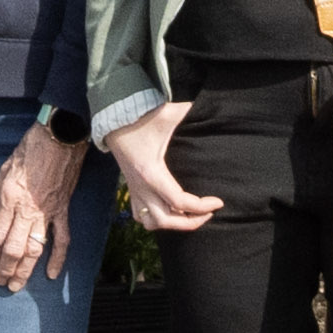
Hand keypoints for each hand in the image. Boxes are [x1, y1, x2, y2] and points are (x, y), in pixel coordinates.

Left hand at [0, 126, 85, 287]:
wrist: (59, 138)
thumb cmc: (29, 150)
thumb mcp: (2, 171)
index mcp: (9, 199)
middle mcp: (26, 209)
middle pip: (14, 248)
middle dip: (6, 269)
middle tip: (1, 283)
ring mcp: (47, 212)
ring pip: (35, 248)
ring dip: (25, 270)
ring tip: (18, 285)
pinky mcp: (63, 210)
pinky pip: (62, 239)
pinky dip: (58, 258)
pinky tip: (52, 274)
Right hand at [100, 101, 214, 232]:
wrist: (114, 120)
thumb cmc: (141, 118)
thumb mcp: (168, 115)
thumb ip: (190, 112)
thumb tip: (210, 108)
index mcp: (152, 173)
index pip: (179, 201)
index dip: (202, 206)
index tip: (218, 202)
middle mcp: (142, 187)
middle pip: (166, 221)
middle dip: (191, 222)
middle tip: (208, 213)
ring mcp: (135, 191)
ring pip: (152, 223)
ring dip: (172, 224)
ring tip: (190, 215)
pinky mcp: (131, 190)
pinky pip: (141, 217)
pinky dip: (156, 220)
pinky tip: (170, 211)